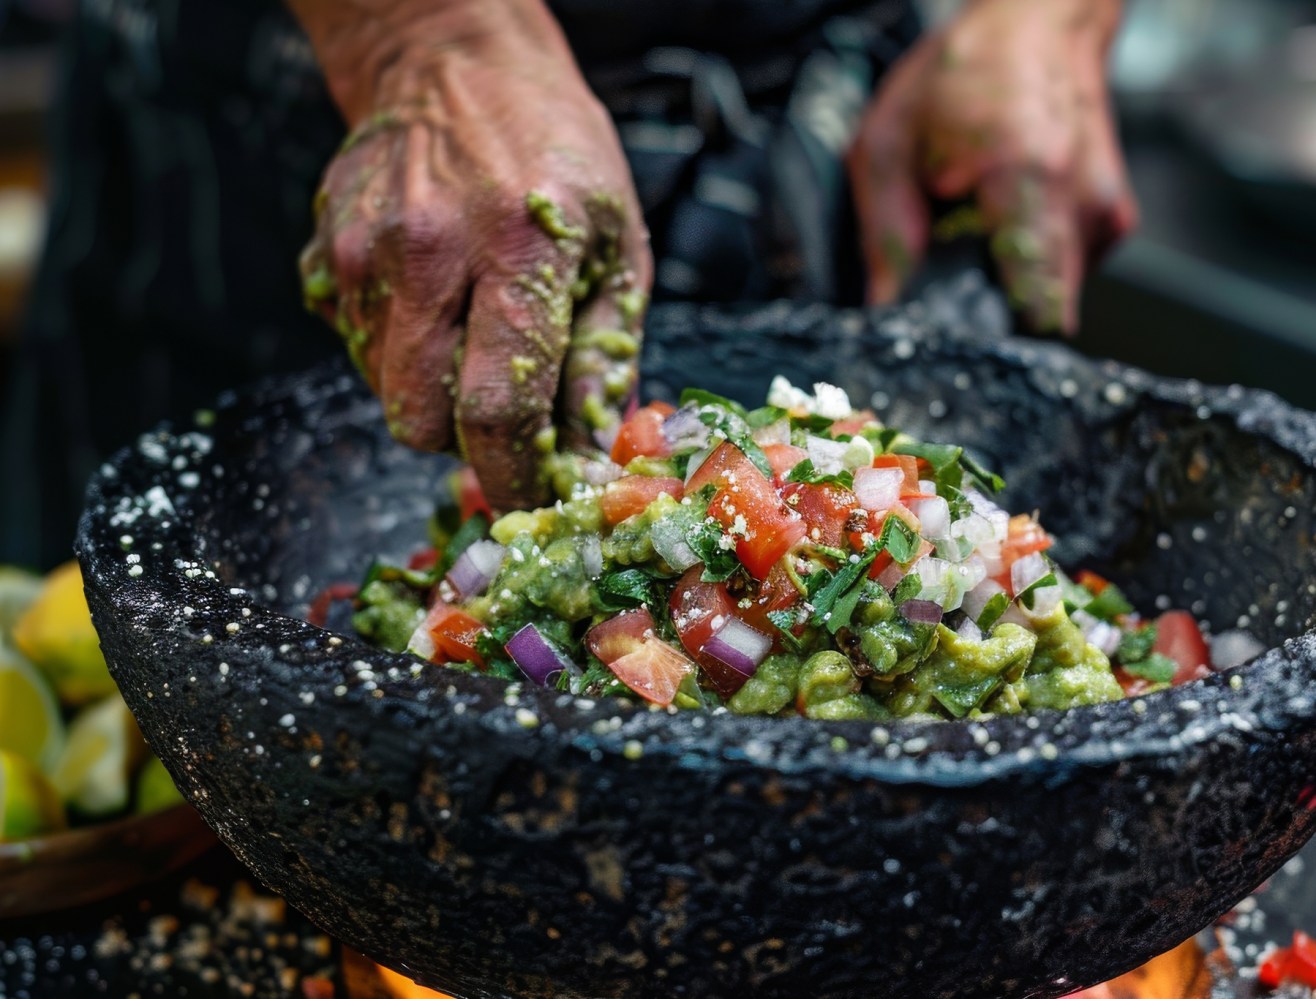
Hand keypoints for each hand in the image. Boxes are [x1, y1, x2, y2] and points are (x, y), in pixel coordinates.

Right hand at [293, 0, 650, 509]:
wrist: (453, 65)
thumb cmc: (556, 156)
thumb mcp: (619, 247)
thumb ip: (604, 358)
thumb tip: (587, 455)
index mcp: (516, 248)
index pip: (497, 408)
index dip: (513, 475)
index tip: (531, 496)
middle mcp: (427, 251)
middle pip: (420, 419)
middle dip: (464, 441)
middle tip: (503, 411)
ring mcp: (362, 253)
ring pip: (385, 393)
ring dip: (433, 394)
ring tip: (470, 329)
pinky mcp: (324, 257)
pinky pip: (358, 351)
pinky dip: (398, 353)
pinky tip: (432, 299)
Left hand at [847, 0, 1135, 332]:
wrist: (1038, 24)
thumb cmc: (962, 75)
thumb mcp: (888, 144)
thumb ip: (885, 231)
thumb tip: (885, 306)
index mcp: (1023, 174)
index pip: (1025, 298)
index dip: (986, 332)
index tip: (955, 335)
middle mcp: (1079, 198)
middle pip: (1038, 312)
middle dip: (990, 312)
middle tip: (955, 278)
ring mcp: (1105, 212)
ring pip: (1050, 298)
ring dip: (1008, 282)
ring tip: (980, 230)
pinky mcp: (1113, 221)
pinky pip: (1064, 273)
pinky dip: (1029, 263)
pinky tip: (1008, 222)